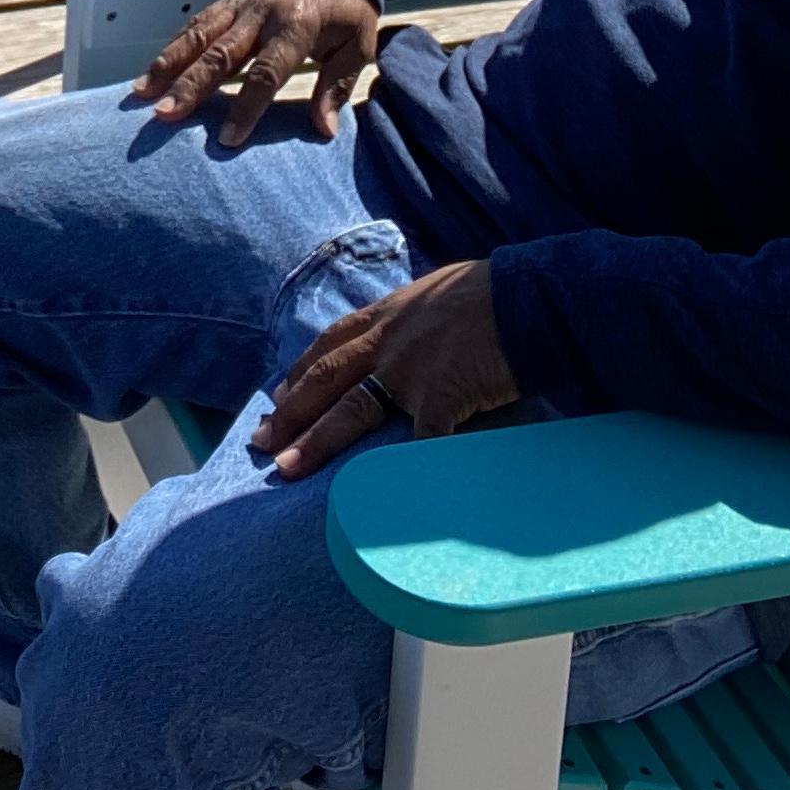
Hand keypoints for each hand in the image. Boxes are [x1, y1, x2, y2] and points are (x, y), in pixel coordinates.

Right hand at [140, 0, 382, 149]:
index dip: (246, 107)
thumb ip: (338, 85)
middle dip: (190, 85)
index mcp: (297, 25)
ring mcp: (240, 5)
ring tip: (141, 93)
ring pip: (199, 35)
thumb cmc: (346, 6)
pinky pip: (196, 25)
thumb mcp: (358, 43)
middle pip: (221, 53)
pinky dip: (172, 48)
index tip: (227, 140)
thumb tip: (323, 130)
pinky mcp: (228, 1)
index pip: (266, 72)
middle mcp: (261, 14)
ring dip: (168, 64)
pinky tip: (152, 71)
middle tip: (164, 114)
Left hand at [252, 261, 518, 479]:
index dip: (300, 372)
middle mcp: (388, 341)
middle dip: (290, 412)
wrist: (527, 297)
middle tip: (261, 441)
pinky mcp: (439, 398)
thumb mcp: (437, 292)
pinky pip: (414, 442)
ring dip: (316, 441)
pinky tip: (375, 496)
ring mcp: (410, 370)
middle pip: (325, 379)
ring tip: (287, 468)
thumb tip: (408, 334)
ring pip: (350, 411)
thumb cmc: (492, 293)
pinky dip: (397, 470)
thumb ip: (413, 318)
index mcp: (387, 314)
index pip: (329, 344)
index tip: (277, 397)